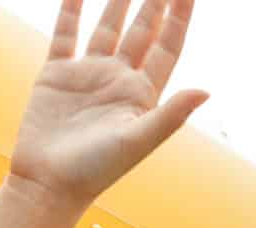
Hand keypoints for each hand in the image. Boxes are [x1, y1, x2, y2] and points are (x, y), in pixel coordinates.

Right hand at [7, 0, 207, 211]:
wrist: (49, 183)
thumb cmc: (96, 171)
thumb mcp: (138, 141)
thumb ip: (171, 114)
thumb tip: (206, 91)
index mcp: (143, 95)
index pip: (167, 46)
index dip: (179, 17)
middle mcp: (119, 80)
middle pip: (143, 31)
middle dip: (155, 2)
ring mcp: (88, 74)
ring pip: (108, 26)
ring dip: (118, 1)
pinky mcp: (56, 74)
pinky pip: (66, 33)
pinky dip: (70, 10)